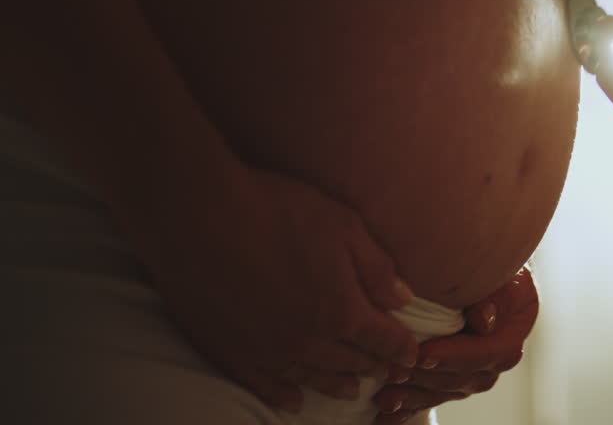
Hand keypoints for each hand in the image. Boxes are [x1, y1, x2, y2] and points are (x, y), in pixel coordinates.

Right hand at [132, 157, 420, 411]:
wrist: (200, 217)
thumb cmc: (276, 210)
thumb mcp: (343, 225)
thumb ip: (377, 267)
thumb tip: (403, 299)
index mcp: (342, 310)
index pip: (383, 340)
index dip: (401, 349)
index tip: (411, 355)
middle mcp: (310, 341)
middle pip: (351, 362)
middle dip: (373, 366)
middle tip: (386, 370)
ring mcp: (269, 352)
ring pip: (313, 378)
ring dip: (337, 384)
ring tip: (352, 389)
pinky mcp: (232, 354)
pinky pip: (265, 387)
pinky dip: (283, 396)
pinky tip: (293, 401)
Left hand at [371, 267, 539, 423]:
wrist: (475, 264)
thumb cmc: (484, 260)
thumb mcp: (496, 269)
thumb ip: (494, 294)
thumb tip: (483, 321)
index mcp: (512, 330)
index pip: (488, 352)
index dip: (456, 356)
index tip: (424, 355)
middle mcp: (498, 356)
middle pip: (466, 378)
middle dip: (428, 378)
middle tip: (395, 371)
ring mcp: (474, 370)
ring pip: (446, 391)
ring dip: (415, 396)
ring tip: (385, 397)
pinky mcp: (451, 377)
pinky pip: (432, 397)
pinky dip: (408, 407)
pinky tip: (386, 415)